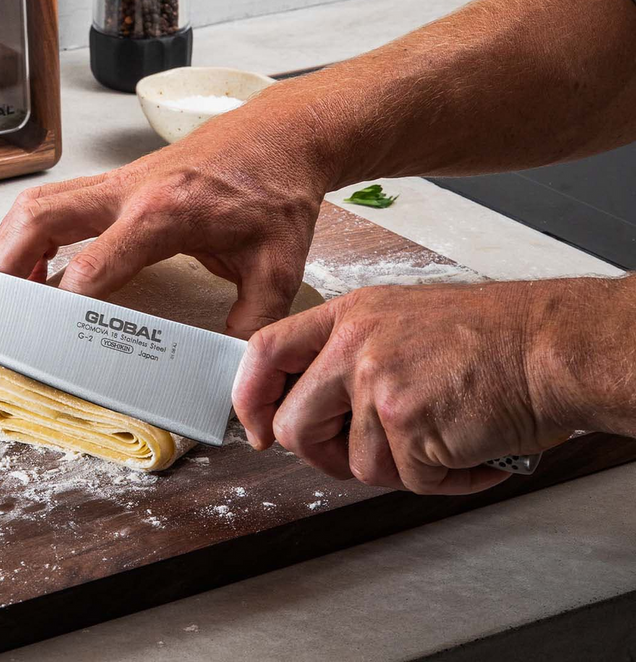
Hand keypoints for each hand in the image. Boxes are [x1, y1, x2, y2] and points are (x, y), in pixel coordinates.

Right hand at [0, 93, 331, 336]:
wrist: (277, 136)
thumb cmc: (274, 191)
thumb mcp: (278, 265)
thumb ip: (252, 322)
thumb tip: (232, 373)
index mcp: (165, 212)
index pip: (95, 261)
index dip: (66, 303)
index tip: (50, 338)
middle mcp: (129, 190)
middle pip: (42, 217)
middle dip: (7, 264)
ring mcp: (116, 181)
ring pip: (37, 204)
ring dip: (9, 244)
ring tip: (4, 290)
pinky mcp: (113, 181)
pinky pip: (54, 200)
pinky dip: (29, 231)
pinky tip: (34, 265)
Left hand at [232, 279, 582, 493]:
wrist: (546, 345)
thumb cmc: (488, 336)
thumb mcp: (399, 319)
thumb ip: (352, 355)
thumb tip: (317, 405)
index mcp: (347, 317)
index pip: (266, 351)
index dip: (251, 398)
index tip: (257, 430)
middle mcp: (354, 347)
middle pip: (295, 427)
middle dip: (325, 458)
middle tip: (369, 456)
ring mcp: (378, 384)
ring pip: (358, 465)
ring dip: (404, 469)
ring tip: (443, 440)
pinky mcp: (409, 423)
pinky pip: (411, 480)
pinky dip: (445, 480)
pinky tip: (470, 450)